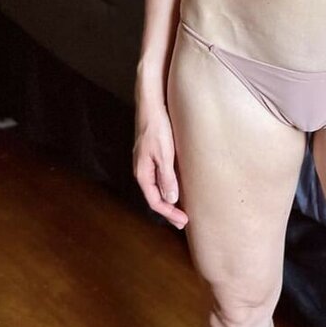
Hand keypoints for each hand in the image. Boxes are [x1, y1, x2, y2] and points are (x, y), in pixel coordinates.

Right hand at [133, 107, 188, 230]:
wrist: (151, 104)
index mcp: (142, 172)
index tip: (183, 221)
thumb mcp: (164, 154)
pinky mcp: (151, 154)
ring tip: (181, 208)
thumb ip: (167, 177)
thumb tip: (171, 199)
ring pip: (156, 187)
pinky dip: (167, 186)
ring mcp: (146, 162)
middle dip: (168, 210)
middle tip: (183, 221)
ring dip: (168, 199)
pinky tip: (176, 186)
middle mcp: (142, 170)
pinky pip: (158, 177)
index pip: (155, 201)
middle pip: (155, 196)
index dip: (169, 213)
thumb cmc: (157, 127)